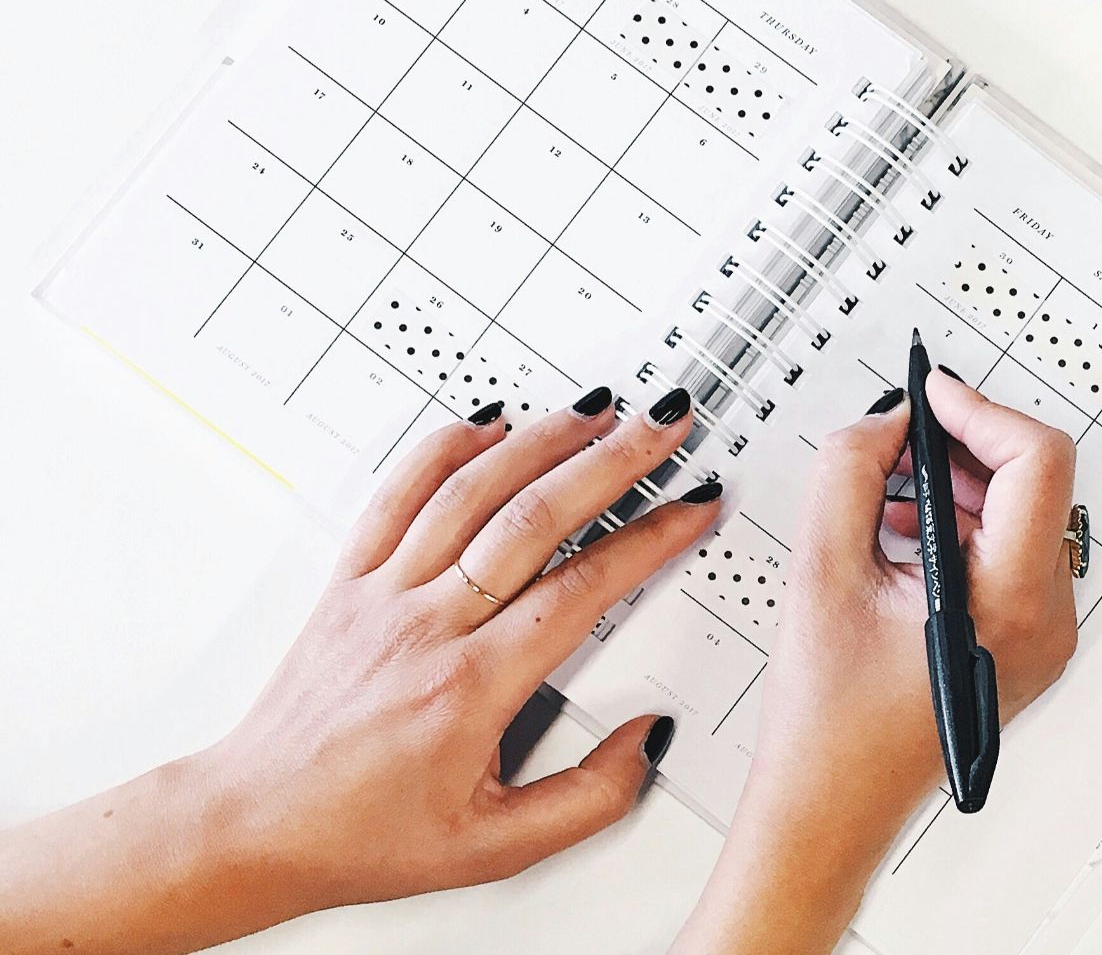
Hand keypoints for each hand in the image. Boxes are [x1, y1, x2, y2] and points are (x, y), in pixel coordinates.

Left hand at [0, 387, 716, 953]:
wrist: (256, 825)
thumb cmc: (363, 835)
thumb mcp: (496, 849)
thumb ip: (589, 799)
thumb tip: (647, 741)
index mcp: (471, 689)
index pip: (581, 590)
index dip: (648, 539)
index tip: (690, 507)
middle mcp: (426, 628)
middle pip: (533, 519)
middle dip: (611, 461)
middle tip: (661, 425)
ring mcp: (382, 596)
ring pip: (469, 492)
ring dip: (540, 440)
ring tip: (595, 409)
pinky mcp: (347, 582)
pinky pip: (396, 494)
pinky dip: (443, 447)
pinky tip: (486, 423)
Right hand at [677, 373, 1079, 953]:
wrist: (830, 807)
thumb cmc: (828, 724)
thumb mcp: (820, 571)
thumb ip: (850, 472)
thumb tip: (887, 421)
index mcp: (1011, 603)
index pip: (1038, 462)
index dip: (981, 411)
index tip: (931, 394)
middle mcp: (1046, 620)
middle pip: (1035, 483)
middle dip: (964, 447)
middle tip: (898, 439)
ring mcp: (1042, 635)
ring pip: (1022, 515)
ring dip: (957, 485)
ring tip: (887, 495)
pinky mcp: (1023, 641)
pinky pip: (1009, 553)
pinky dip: (960, 525)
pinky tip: (901, 535)